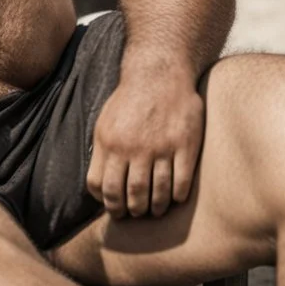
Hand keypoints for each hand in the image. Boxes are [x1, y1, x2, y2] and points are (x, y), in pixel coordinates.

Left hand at [87, 65, 204, 219]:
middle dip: (132, 211)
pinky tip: (175, 197)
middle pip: (130, 195)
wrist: (159, 72)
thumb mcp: (105, 121)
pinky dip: (177, 196)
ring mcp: (161, 146)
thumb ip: (103, 152)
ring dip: (155, 208)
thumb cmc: (130, 100)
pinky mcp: (185, 144)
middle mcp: (133, 146)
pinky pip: (180, 183)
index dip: (108, 204)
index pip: (102, 187)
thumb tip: (99, 187)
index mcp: (110, 141)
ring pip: (156, 193)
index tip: (116, 209)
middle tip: (136, 213)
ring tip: (155, 209)